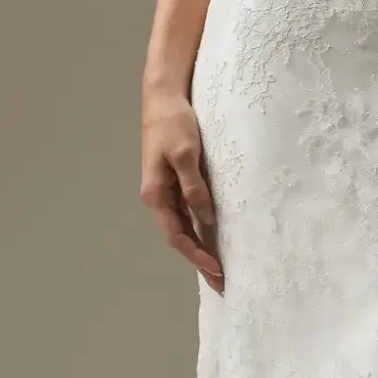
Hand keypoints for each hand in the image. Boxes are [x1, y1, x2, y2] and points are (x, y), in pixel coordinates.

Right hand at [141, 91, 223, 289]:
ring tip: (218, 267)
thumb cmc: (173, 122)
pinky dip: (199, 228)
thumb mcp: (186, 154)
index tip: (215, 270)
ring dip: (199, 246)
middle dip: (198, 259)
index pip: (176, 234)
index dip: (195, 254)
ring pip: (183, 226)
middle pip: (179, 236)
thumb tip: (206, 219)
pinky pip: (187, 211)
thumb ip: (194, 187)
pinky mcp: (175, 180)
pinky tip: (212, 236)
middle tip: (221, 282)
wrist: (164, 96)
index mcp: (156, 193)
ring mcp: (166, 189)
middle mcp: (158, 196)